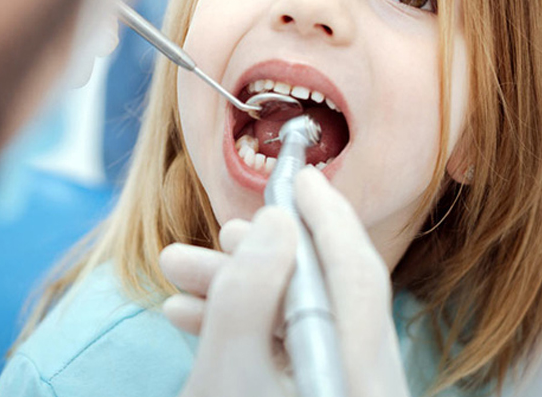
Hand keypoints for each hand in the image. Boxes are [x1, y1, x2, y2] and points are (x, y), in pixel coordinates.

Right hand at [159, 166, 410, 396]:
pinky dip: (247, 327)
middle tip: (221, 235)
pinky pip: (289, 349)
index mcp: (359, 374)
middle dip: (263, 254)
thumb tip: (274, 224)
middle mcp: (366, 381)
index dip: (327, 215)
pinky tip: (192, 312)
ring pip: (299, 319)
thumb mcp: (225, 369)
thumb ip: (249, 293)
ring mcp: (343, 388)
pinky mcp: (320, 394)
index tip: (302, 176)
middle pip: (326, 293)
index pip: (356, 273)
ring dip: (242, 290)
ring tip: (184, 270)